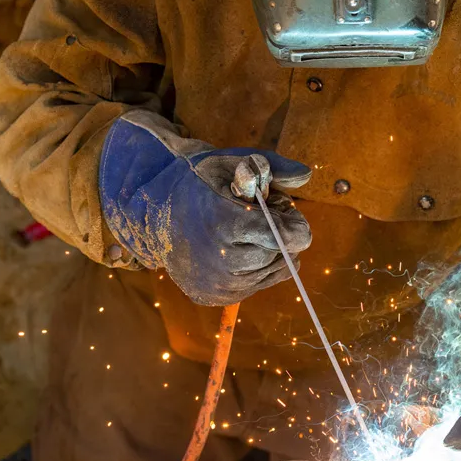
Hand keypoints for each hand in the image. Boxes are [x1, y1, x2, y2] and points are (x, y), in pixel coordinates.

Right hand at [99, 114, 311, 304]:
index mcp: (227, 224)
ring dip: (270, 252)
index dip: (292, 223)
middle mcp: (223, 262)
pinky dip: (256, 268)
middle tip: (261, 217)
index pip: (282, 236)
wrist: (155, 212)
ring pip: (272, 272)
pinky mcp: (211, 297)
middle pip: (281, 254)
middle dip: (280, 235)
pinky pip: (256, 286)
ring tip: (247, 232)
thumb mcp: (234, 163)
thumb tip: (306, 176)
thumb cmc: (201, 183)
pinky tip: (237, 249)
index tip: (284, 209)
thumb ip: (272, 167)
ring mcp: (217, 285)